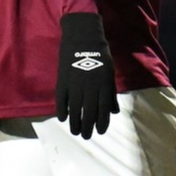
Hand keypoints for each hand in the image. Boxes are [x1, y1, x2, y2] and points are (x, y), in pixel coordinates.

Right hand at [56, 13, 118, 137]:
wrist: (83, 38)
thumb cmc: (100, 55)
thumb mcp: (110, 73)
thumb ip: (111, 93)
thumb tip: (114, 111)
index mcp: (103, 86)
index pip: (103, 110)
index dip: (101, 123)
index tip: (99, 132)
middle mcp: (90, 88)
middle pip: (89, 112)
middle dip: (87, 127)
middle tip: (85, 136)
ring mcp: (75, 85)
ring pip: (75, 109)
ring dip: (75, 122)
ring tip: (75, 132)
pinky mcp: (63, 81)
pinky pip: (61, 99)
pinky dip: (62, 110)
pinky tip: (62, 118)